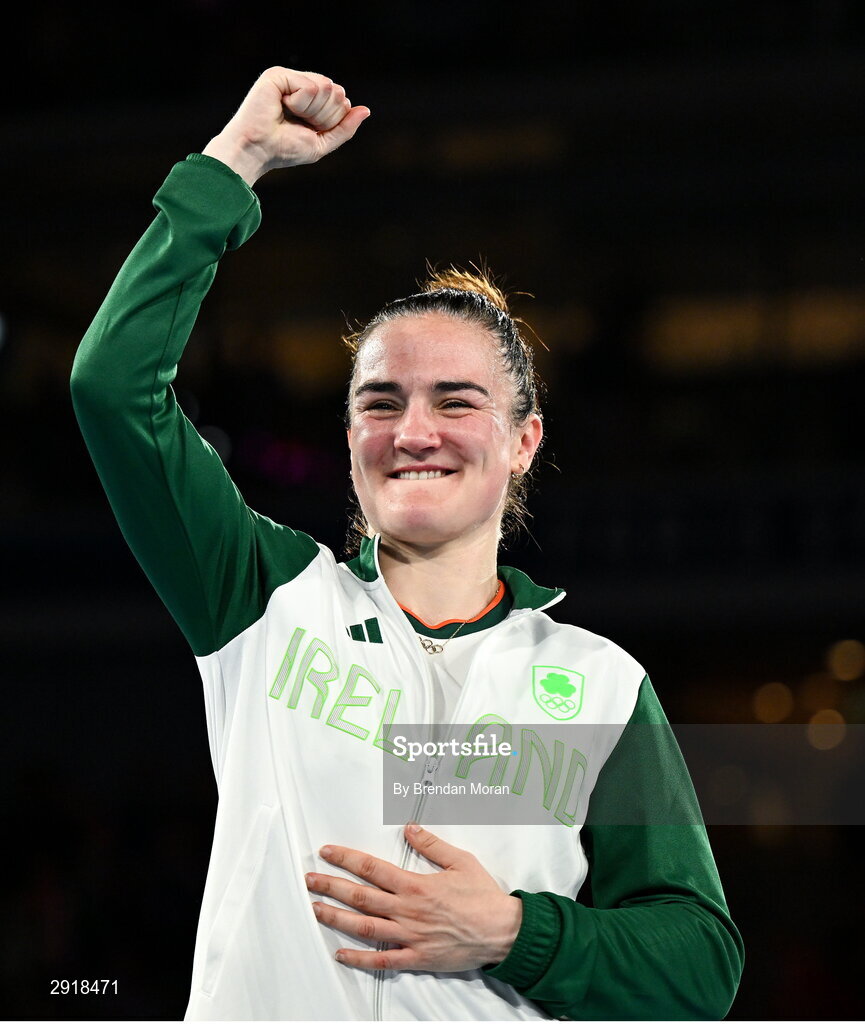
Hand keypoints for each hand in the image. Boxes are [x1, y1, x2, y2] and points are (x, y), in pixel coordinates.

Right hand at [202, 66, 369, 184]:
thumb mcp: (321, 143)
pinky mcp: (279, 75)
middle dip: (324, 116)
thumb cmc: (283, 150)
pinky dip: (300, 104)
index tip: (308, 130)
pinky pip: (310, 86)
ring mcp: (290, 78)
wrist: (257, 151)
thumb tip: (366, 110)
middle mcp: (301, 85)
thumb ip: (344, 128)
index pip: (342, 101)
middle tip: (298, 123)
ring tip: (289, 115)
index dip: (331, 121)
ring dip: (312, 111)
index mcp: (311, 100)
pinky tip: (282, 106)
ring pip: (326, 87)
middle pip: (337, 92)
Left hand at [305, 822, 522, 971]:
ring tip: (315, 909)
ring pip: (364, 927)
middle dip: (331, 886)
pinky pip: (382, 960)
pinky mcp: (416, 957)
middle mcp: (407, 910)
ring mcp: (409, 936)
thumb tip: (409, 829)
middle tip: (310, 879)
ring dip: (336, 918)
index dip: (346, 859)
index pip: (372, 868)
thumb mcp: (460, 860)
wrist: (502, 931)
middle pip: (360, 896)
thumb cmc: (483, 896)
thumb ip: (432, 844)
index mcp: (415, 885)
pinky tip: (341, 953)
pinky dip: (359, 958)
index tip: (328, 852)